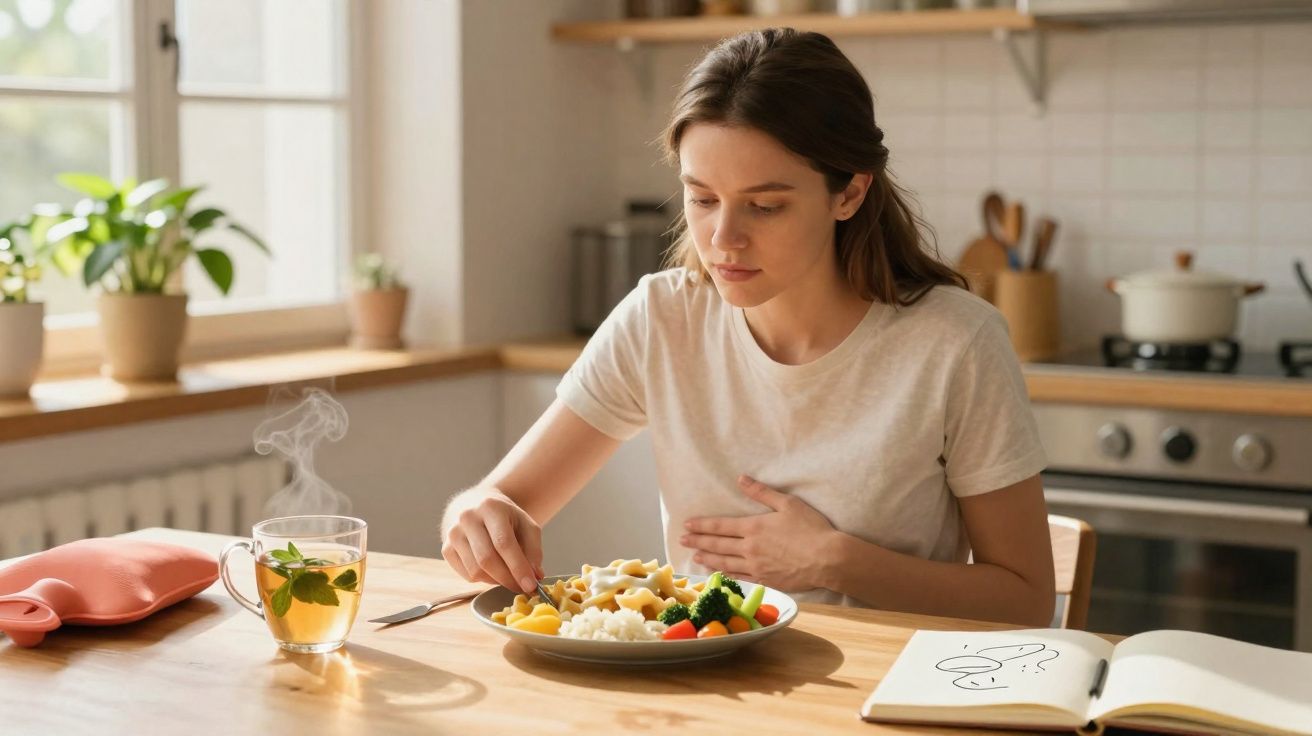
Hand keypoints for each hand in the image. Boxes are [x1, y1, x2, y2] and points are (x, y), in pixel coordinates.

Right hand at [441, 487, 544, 593]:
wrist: (474, 506)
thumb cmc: (505, 518)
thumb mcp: (526, 525)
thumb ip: (533, 550)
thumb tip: (535, 576)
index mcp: (491, 508)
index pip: (503, 542)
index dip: (518, 567)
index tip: (531, 585)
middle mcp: (467, 518)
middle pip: (487, 559)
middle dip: (507, 579)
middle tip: (522, 587)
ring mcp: (453, 534)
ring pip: (475, 570)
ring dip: (496, 581)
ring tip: (509, 576)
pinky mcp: (446, 549)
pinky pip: (466, 575)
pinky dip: (483, 579)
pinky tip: (492, 570)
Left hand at [680, 475, 837, 591]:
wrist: (828, 559)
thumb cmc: (811, 528)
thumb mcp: (788, 503)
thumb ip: (762, 492)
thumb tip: (741, 479)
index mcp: (754, 528)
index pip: (720, 526)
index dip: (702, 525)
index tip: (687, 525)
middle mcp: (750, 548)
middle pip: (718, 545)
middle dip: (699, 541)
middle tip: (683, 540)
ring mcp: (756, 567)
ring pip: (725, 563)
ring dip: (708, 558)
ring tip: (695, 556)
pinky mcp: (766, 580)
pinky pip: (740, 578)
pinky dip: (726, 574)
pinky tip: (719, 572)